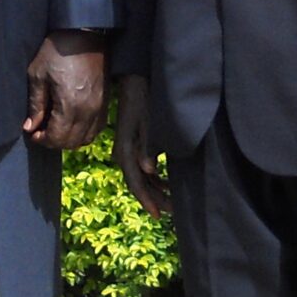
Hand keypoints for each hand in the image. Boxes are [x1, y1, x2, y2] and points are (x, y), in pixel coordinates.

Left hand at [23, 32, 105, 151]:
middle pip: (72, 142)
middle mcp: (88, 110)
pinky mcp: (106, 102)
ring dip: (70, 139)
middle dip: (54, 141)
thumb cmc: (57, 51)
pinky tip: (72, 122)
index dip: (42, 140)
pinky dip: (84, 132)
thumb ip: (35, 105)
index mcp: (70, 104)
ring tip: (57, 127)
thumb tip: (30, 127)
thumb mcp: (38, 75)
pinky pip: (97, 128)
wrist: (84, 33)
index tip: (33, 132)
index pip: (57, 138)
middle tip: (41, 130)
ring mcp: (100, 107)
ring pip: (86, 138)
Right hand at [112, 75, 169, 217]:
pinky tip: (167, 183)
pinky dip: (155, 178)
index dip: (147, 200)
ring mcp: (128, 149)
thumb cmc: (145, 99)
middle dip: (154, 199)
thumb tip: (149, 170)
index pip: (135, 182)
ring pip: (141, 177)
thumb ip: (149, 145)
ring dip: (155, 190)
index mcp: (125, 150)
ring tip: (172, 202)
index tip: (158, 215)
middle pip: (138, 183)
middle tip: (172, 212)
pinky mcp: (134, 145)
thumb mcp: (150, 121)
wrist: (136, 81)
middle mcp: (123, 153)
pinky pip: (143, 168)